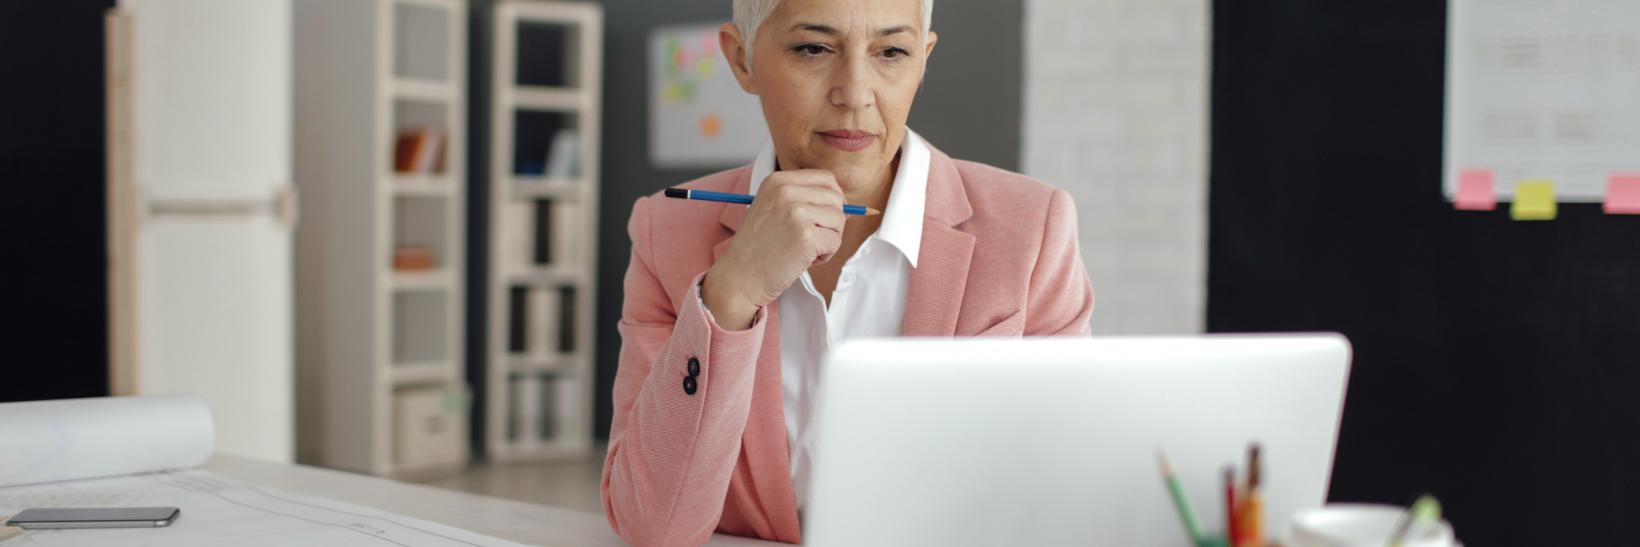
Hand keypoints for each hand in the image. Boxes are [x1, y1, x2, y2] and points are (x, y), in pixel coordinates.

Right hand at [701, 170, 845, 329]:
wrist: (739, 277)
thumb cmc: (758, 248)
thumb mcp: (772, 209)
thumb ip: (801, 198)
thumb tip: (843, 201)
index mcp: (777, 181)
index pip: (825, 178)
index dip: (833, 197)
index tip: (826, 215)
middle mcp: (786, 191)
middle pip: (835, 198)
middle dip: (832, 221)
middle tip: (812, 238)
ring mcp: (796, 213)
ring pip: (839, 220)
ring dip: (828, 239)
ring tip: (805, 250)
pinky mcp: (806, 236)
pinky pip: (835, 242)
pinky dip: (825, 256)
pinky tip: (804, 260)